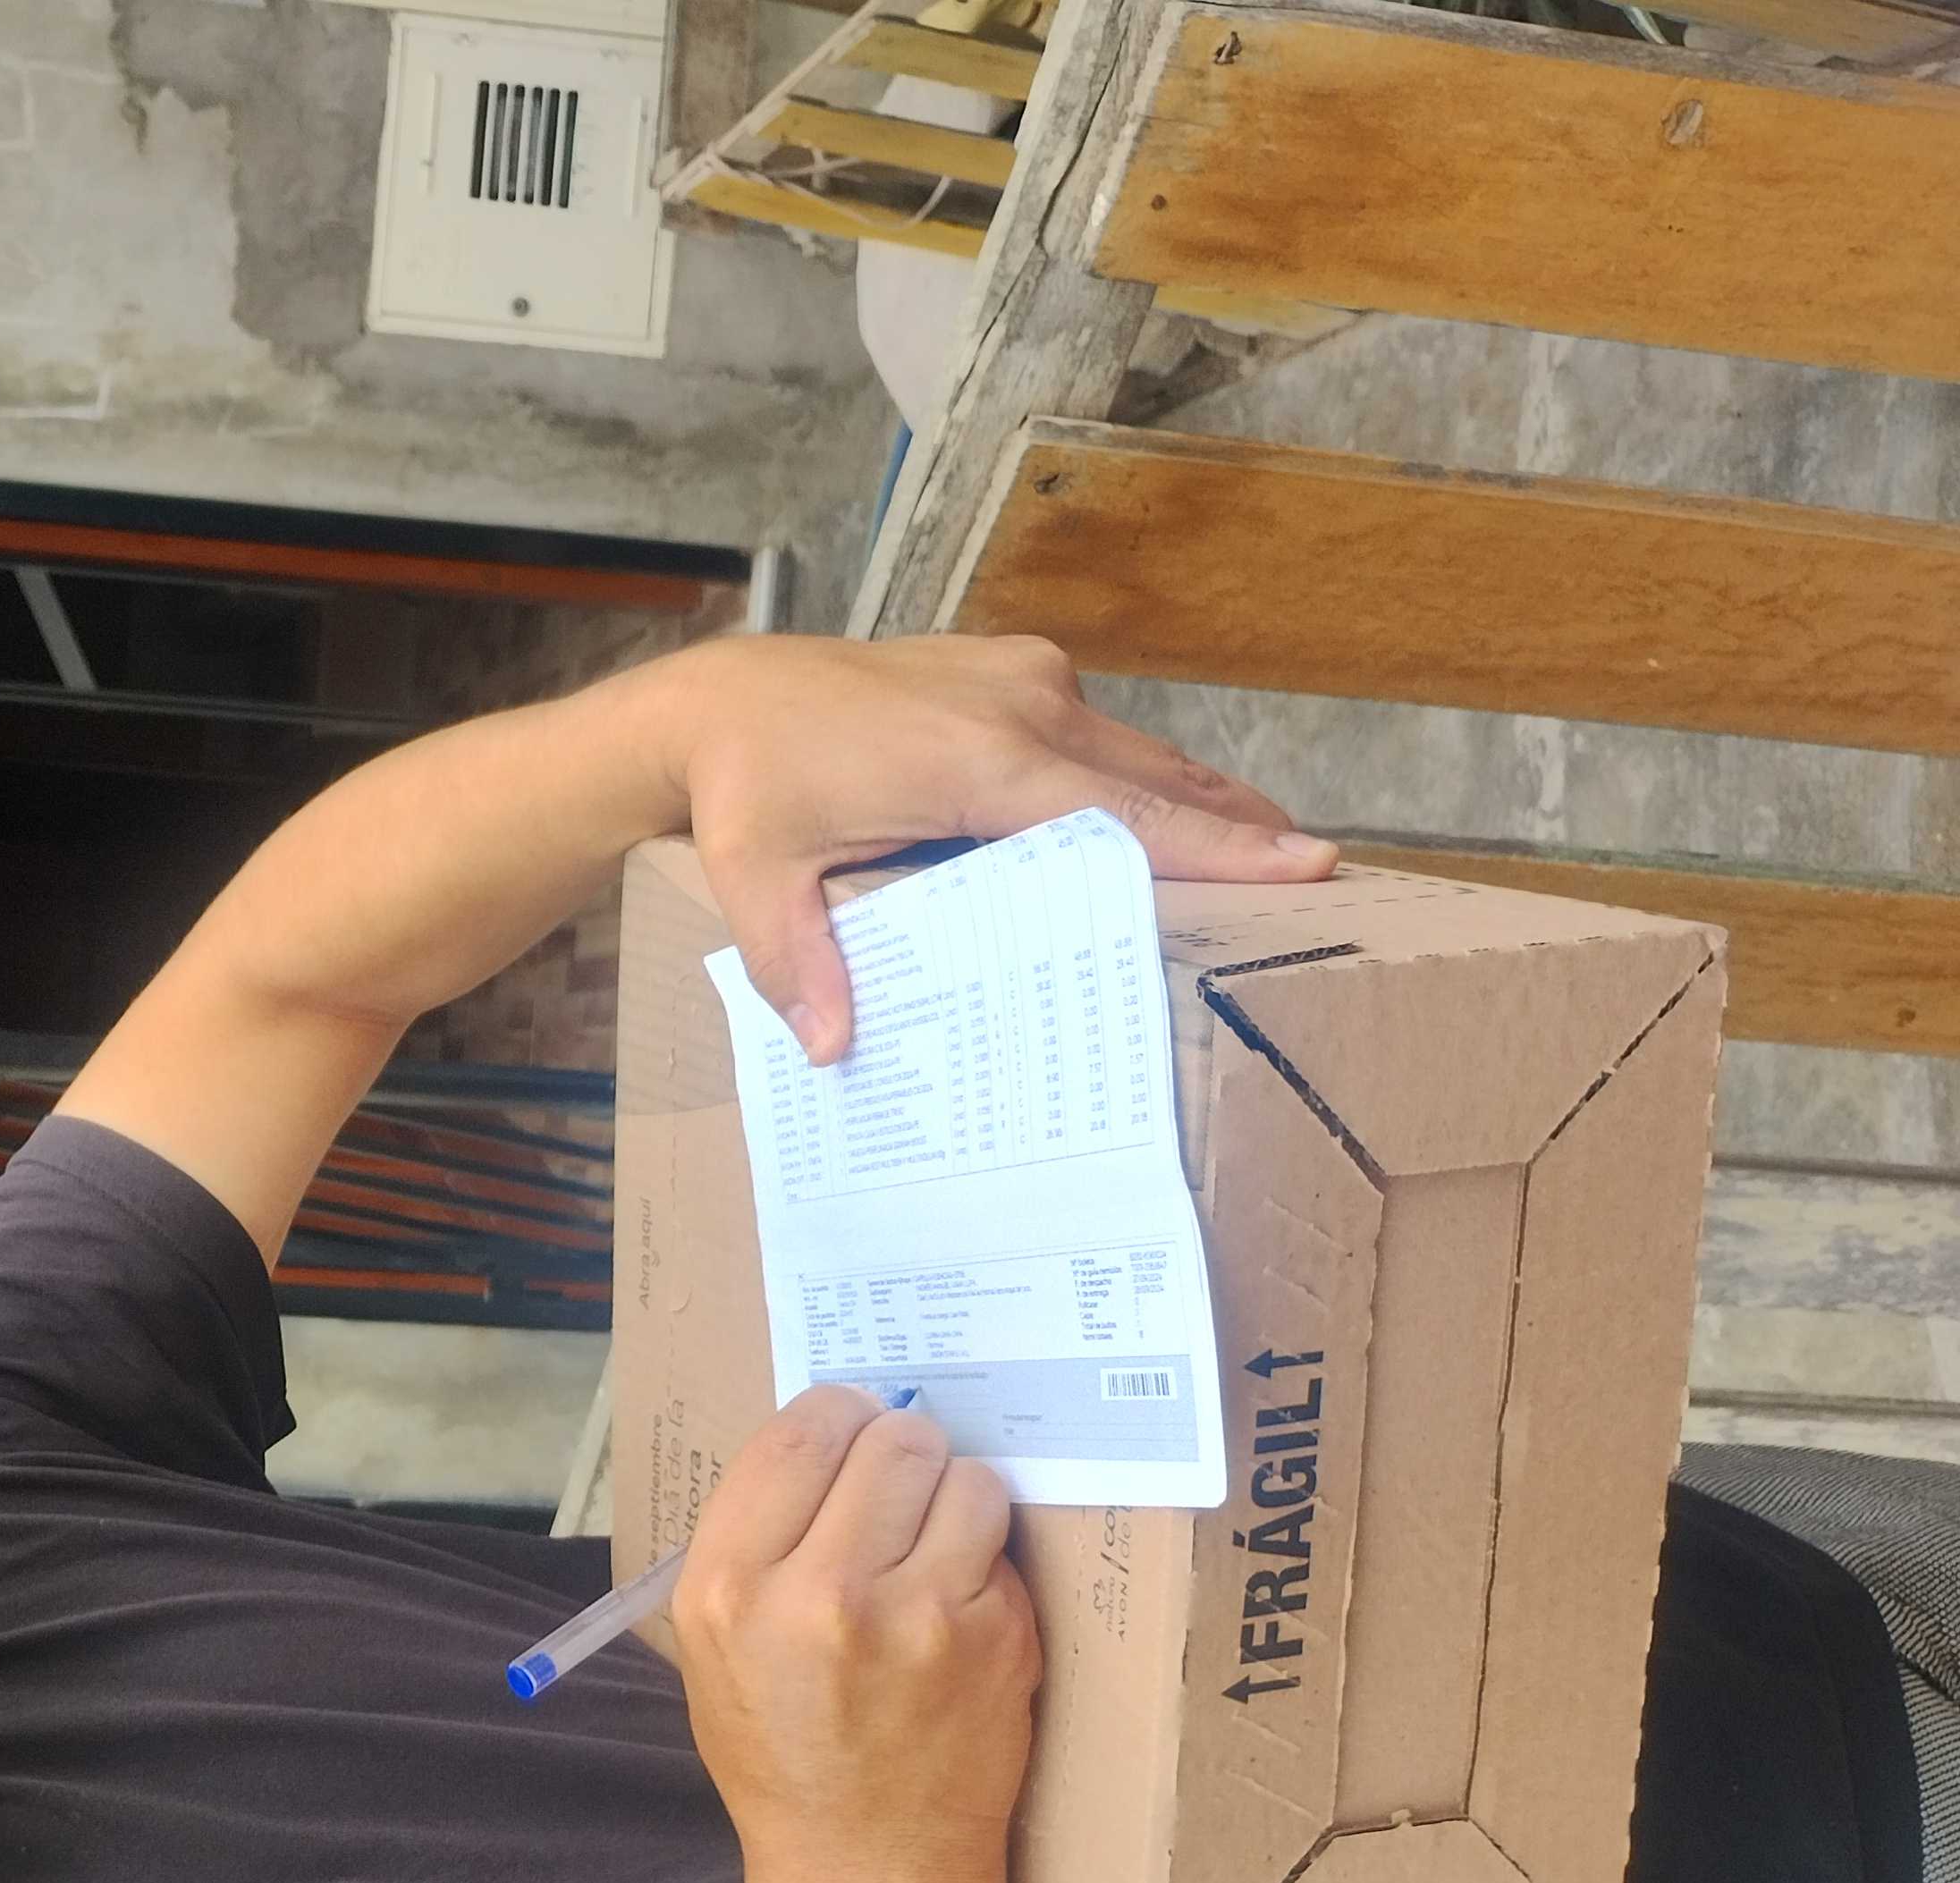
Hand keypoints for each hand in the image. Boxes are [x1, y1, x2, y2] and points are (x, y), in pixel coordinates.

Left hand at [644, 633, 1337, 1063]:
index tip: (1306, 862)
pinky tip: (1180, 812)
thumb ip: (797, 964)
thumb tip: (831, 1049)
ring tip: (1276, 850)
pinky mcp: (1014, 669)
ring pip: (1135, 754)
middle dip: (1238, 826)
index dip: (1217, 844)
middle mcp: (1019, 704)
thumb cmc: (747, 791)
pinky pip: (1101, 735)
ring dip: (1200, 800)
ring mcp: (1022, 677)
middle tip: (1320, 873)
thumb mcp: (755, 881)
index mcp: (974, 759)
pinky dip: (1145, 776)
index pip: (1120, 814)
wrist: (724, 697)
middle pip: (1153, 781)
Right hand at [672, 1387, 1040, 1882]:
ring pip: (963, 1478)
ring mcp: (918, 1616)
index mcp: (729, 1587)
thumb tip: (825, 1437)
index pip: (797, 1433)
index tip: (848, 1433)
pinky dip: (985, 1557)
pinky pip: (1002, 1543)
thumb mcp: (712, 1646)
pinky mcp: (996, 1638)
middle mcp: (819, 1594)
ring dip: (952, 1497)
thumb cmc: (781, 1751)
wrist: (866, 1865)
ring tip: (931, 1544)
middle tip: (896, 1488)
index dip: (835, 1417)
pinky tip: (958, 1603)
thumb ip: (755, 1539)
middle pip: (891, 1440)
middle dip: (899, 1451)